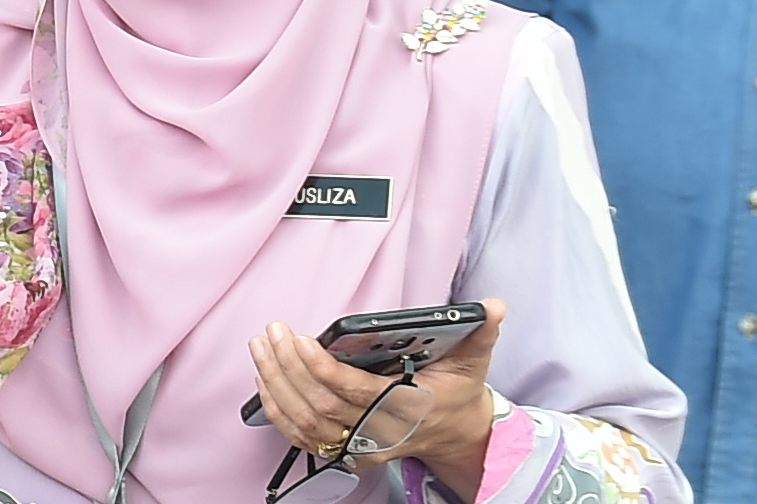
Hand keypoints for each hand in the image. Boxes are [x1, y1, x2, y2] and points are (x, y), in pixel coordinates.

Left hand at [250, 301, 507, 495]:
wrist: (454, 433)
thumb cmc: (456, 392)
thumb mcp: (475, 360)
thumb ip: (482, 331)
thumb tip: (494, 307)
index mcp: (407, 409)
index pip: (355, 393)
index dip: (322, 369)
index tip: (301, 340)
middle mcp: (379, 433)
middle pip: (320, 408)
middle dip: (289, 368)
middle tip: (273, 333)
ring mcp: (358, 446)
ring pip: (304, 423)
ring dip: (276, 385)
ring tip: (262, 347)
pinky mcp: (343, 449)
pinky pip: (301, 436)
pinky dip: (277, 409)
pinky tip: (265, 378)